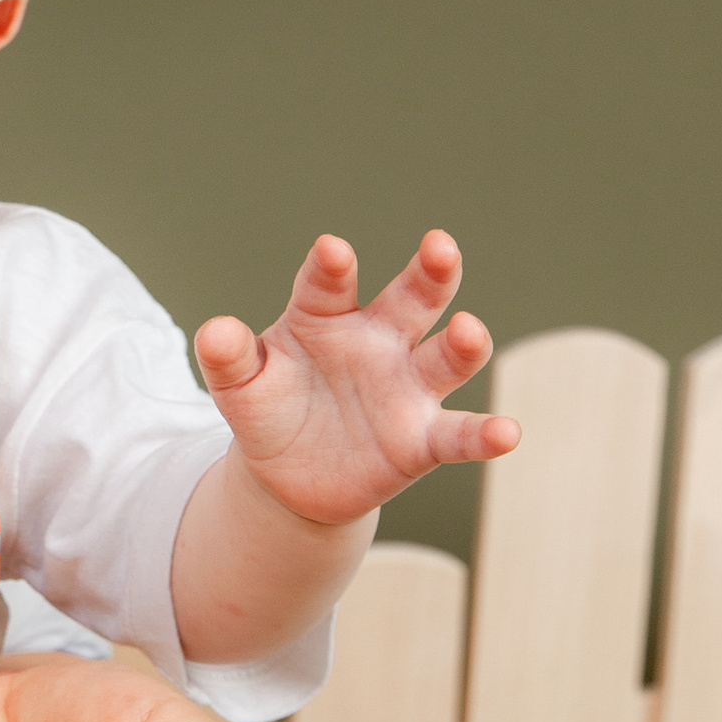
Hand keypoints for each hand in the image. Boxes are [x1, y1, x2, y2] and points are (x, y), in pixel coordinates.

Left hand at [194, 230, 519, 529]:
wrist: (289, 475)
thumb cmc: (268, 409)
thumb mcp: (241, 387)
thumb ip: (229, 359)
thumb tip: (213, 332)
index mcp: (325, 317)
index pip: (328, 285)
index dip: (330, 267)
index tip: (332, 250)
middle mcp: (377, 342)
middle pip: (410, 300)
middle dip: (428, 273)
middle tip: (440, 246)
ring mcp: (405, 388)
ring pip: (443, 358)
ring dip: (461, 344)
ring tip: (467, 329)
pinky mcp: (422, 440)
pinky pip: (459, 434)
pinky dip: (485, 434)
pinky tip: (508, 431)